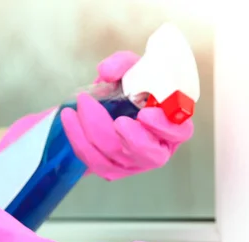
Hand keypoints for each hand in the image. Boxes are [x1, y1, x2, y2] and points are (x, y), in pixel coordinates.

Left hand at [60, 51, 193, 180]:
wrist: (107, 105)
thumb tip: (107, 73)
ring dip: (96, 132)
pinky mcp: (112, 170)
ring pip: (117, 158)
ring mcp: (134, 163)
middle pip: (150, 154)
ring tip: (81, 105)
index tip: (145, 113)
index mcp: (172, 123)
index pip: (179, 131)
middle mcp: (158, 148)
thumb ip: (123, 64)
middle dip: (133, 139)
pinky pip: (94, 160)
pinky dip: (79, 138)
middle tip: (118, 121)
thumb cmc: (131, 87)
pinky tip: (69, 117)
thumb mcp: (131, 69)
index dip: (164, 126)